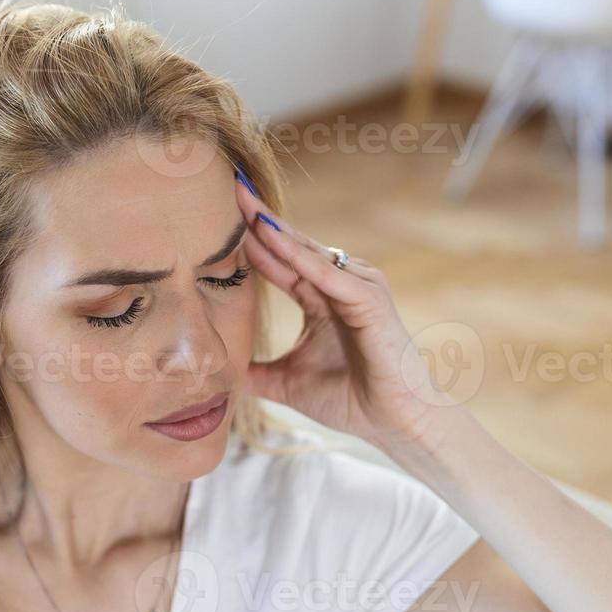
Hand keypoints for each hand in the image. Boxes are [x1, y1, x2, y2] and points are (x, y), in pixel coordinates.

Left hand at [236, 175, 452, 454]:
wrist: (392, 423)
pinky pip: (330, 275)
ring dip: (277, 231)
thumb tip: (222, 376)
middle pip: (293, 245)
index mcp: (321, 299)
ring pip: (310, 253)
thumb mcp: (288, 384)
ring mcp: (358, 289)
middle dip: (261, 218)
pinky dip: (302, 258)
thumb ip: (257, 374)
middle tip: (231, 187)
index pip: (281, 260)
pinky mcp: (370, 301)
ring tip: (246, 206)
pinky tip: (275, 241)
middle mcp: (340, 285)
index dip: (252, 239)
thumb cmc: (351, 400)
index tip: (219, 214)